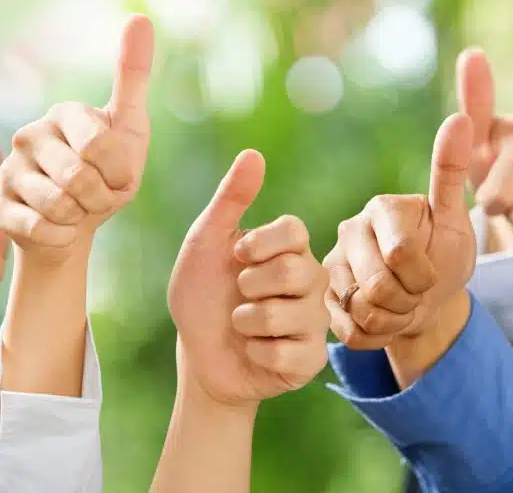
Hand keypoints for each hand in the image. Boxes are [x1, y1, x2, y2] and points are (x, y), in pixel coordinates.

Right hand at [0, 16, 153, 264]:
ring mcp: (9, 170)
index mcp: (65, 113)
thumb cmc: (110, 174)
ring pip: (58, 206)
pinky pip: (40, 228)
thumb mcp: (131, 129)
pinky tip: (59, 227)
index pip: (100, 145)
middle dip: (101, 198)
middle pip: (79, 178)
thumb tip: (139, 16)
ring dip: (82, 217)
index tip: (120, 175)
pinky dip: (61, 235)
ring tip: (79, 209)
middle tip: (98, 196)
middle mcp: (29, 134)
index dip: (120, 172)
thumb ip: (133, 76)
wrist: (78, 224)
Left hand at [168, 150, 329, 407]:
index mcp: (291, 248)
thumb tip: (253, 153)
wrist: (197, 353)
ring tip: (242, 325)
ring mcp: (315, 320)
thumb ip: (230, 199)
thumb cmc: (203, 294)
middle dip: (248, 285)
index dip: (260, 244)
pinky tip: (254, 352)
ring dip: (246, 322)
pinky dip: (257, 353)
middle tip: (238, 294)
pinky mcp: (311, 359)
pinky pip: (288, 354)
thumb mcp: (206, 242)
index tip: (236, 255)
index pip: (295, 230)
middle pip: (292, 270)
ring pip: (286, 315)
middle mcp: (312, 280)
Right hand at [324, 113, 474, 349]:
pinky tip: (385, 319)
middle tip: (417, 293)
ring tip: (402, 304)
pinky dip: (375, 335)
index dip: (425, 277)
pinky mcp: (323, 296)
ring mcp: (332, 264)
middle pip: (379, 287)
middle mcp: (350, 230)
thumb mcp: (455, 219)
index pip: (402, 256)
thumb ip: (451, 172)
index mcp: (382, 207)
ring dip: (394, 320)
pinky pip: (348, 330)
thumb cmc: (445, 254)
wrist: (427, 296)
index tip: (434, 273)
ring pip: (362, 311)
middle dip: (409, 301)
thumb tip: (459, 118)